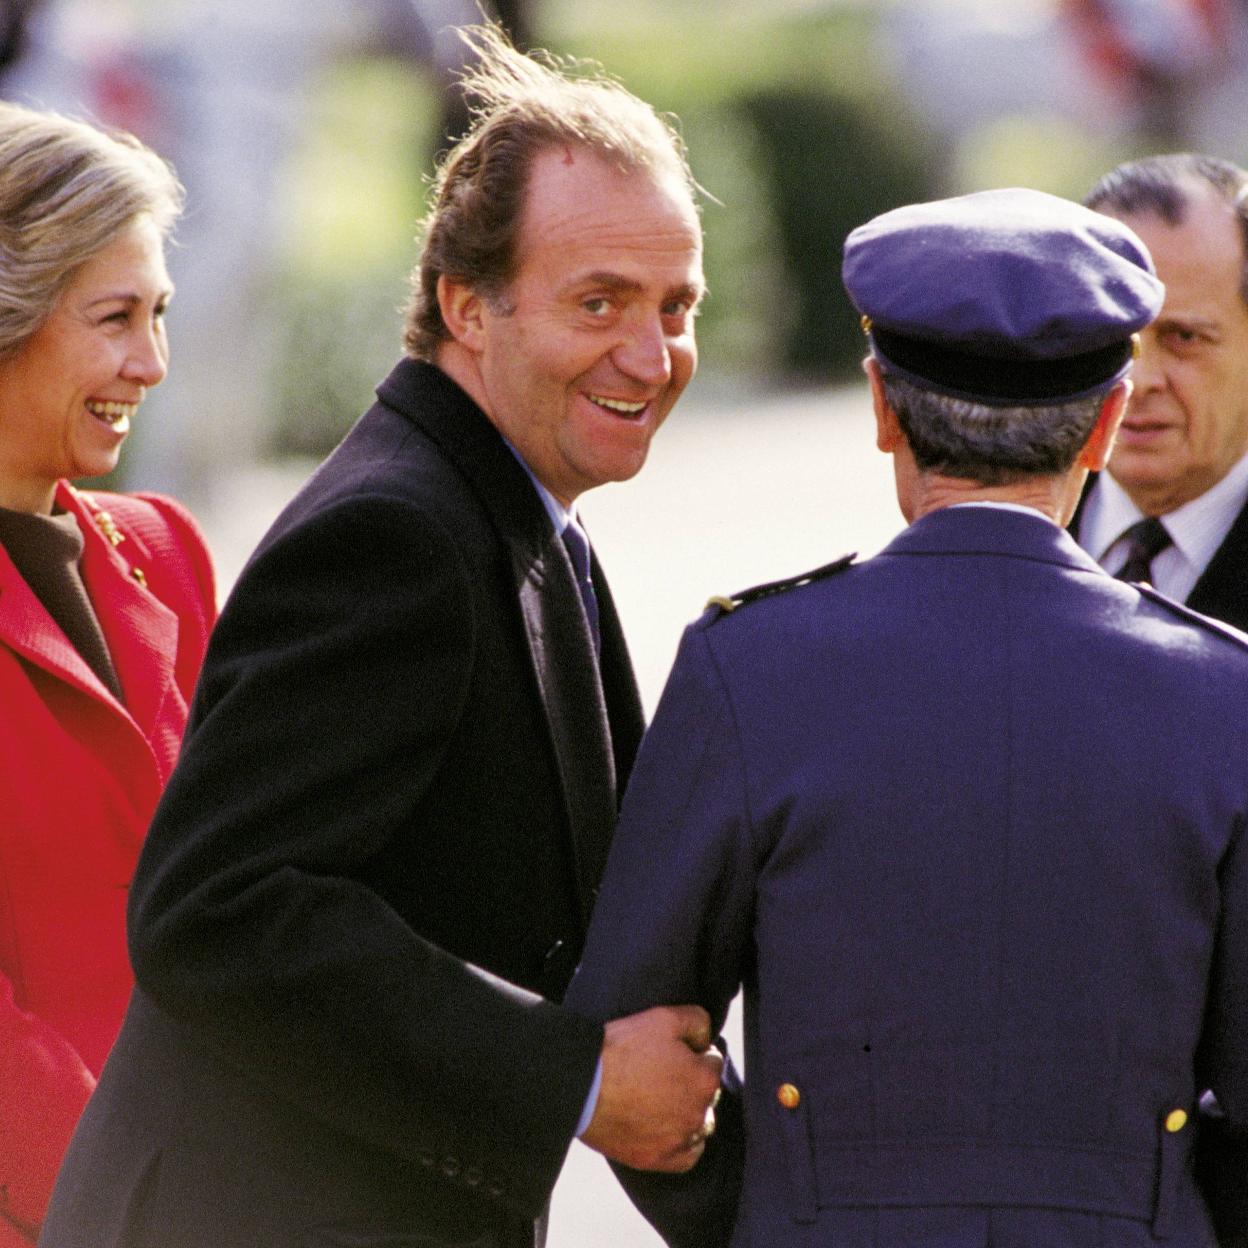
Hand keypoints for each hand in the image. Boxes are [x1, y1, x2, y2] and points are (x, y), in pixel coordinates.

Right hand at [579, 1004, 723, 1172]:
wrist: (582, 1085)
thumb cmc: (622, 1049)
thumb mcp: (664, 1018)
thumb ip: (698, 1021)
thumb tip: (707, 1038)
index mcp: (704, 1080)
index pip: (713, 1062)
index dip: (694, 1052)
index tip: (673, 1051)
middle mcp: (698, 1114)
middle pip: (706, 1094)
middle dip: (692, 1082)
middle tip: (662, 1072)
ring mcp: (678, 1141)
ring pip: (699, 1125)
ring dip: (689, 1112)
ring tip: (662, 1099)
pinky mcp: (657, 1159)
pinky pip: (686, 1156)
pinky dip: (682, 1143)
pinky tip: (667, 1128)